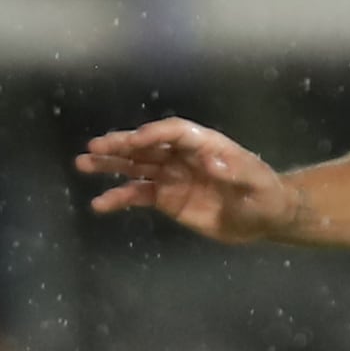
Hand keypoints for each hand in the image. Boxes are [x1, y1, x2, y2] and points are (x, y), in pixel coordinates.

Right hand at [76, 118, 310, 241]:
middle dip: (122, 145)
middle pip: (148, 145)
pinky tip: (100, 204)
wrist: (265, 218)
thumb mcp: (256, 184)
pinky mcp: (168, 198)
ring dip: (111, 165)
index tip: (134, 141)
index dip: (154, 135)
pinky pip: (139, 195)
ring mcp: (173, 176)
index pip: (174, 132)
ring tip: (84, 164)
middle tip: (95, 146)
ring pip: (137, 166)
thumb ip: (235, 172)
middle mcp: (183, 156)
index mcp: (205, 144)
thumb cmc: (265, 195)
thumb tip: (212, 160)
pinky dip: (119, 198)